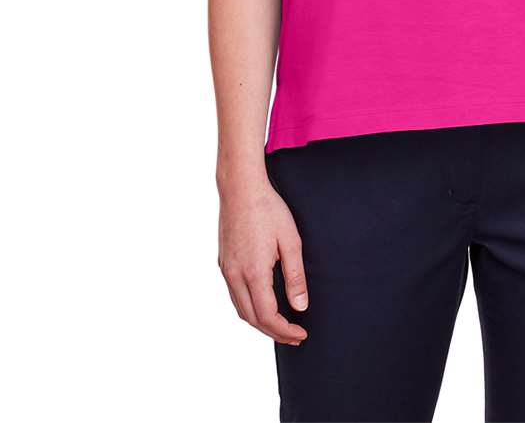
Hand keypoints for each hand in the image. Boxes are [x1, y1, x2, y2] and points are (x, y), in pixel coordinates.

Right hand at [218, 177, 309, 345]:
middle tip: (294, 336)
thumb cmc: (268, 209)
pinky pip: (234, 295)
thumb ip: (295, 276)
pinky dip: (248, 307)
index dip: (285, 331)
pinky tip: (262, 303)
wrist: (240, 187)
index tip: (301, 334)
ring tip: (280, 325)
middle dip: (273, 332)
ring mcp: (226, 269)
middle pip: (252, 318)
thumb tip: (300, 307)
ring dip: (259, 322)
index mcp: (253, 272)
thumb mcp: (290, 240)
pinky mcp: (223, 262)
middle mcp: (234, 275)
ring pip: (240, 309)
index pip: (268, 316)